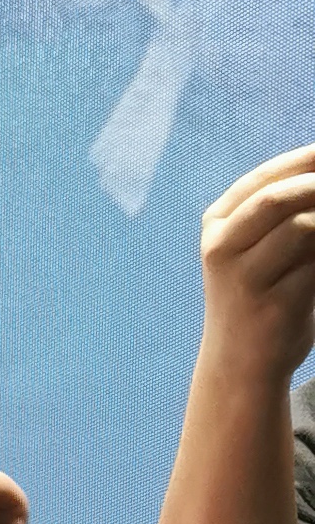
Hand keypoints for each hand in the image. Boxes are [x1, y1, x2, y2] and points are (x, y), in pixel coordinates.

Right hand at [197, 145, 314, 385]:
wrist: (241, 364)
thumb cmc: (262, 296)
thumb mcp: (259, 248)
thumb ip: (285, 213)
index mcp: (217, 224)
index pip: (266, 177)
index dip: (308, 159)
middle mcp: (222, 246)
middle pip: (278, 197)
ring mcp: (244, 277)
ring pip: (302, 227)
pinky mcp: (272, 305)